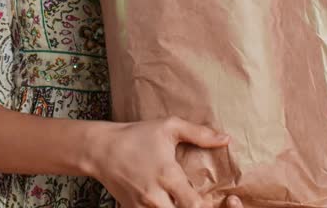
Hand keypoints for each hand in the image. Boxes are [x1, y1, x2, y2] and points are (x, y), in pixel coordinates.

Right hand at [84, 116, 241, 207]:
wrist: (100, 150)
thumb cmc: (136, 136)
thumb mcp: (168, 127)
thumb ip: (199, 133)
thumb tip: (226, 139)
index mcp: (168, 175)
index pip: (196, 205)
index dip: (207, 206)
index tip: (209, 199)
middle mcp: (155, 196)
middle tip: (196, 201)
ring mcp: (142, 206)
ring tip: (180, 199)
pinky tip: (166, 202)